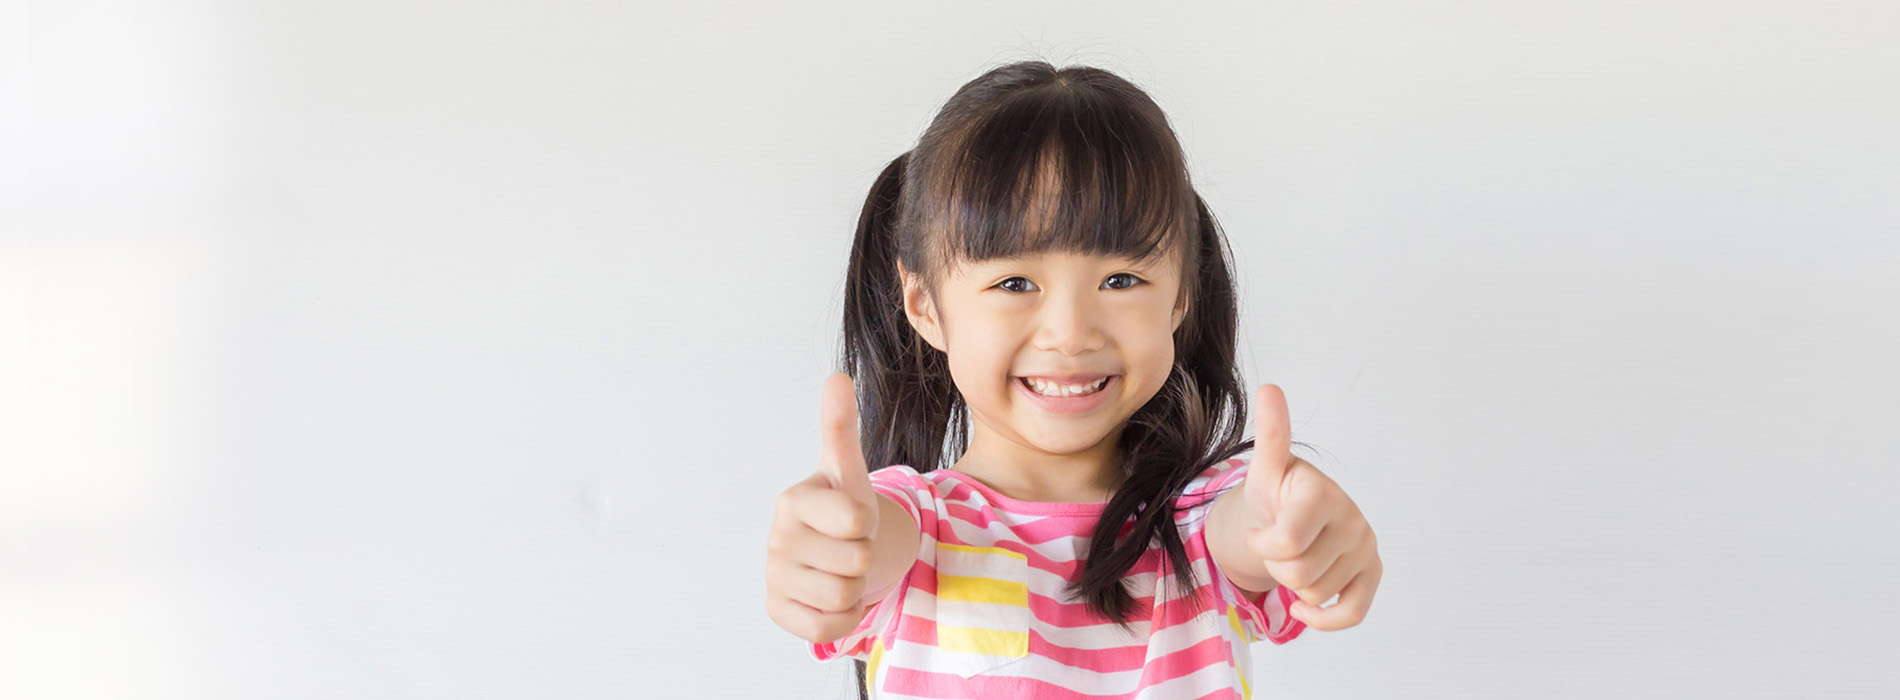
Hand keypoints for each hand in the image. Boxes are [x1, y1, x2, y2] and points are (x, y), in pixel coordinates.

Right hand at [765, 373, 881, 643]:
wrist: (833, 550)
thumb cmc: (843, 508)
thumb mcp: (848, 470)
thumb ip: (841, 427)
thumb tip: (837, 377)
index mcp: (793, 501)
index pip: (857, 520)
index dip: (869, 523)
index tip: (854, 517)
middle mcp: (776, 539)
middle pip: (855, 563)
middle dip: (864, 558)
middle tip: (849, 546)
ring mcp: (774, 577)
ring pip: (843, 597)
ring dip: (855, 588)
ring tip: (841, 568)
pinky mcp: (777, 612)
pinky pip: (826, 629)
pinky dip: (842, 618)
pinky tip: (832, 596)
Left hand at [1241, 384, 1381, 630]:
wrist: (1289, 514)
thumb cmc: (1275, 494)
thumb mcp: (1265, 468)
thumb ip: (1270, 434)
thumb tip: (1269, 388)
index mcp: (1322, 493)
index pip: (1284, 544)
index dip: (1262, 545)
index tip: (1260, 529)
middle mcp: (1352, 518)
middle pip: (1298, 574)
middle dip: (1277, 565)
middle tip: (1278, 543)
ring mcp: (1366, 547)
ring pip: (1316, 594)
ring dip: (1294, 584)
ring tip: (1295, 554)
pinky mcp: (1372, 572)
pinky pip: (1350, 613)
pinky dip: (1322, 618)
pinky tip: (1305, 604)